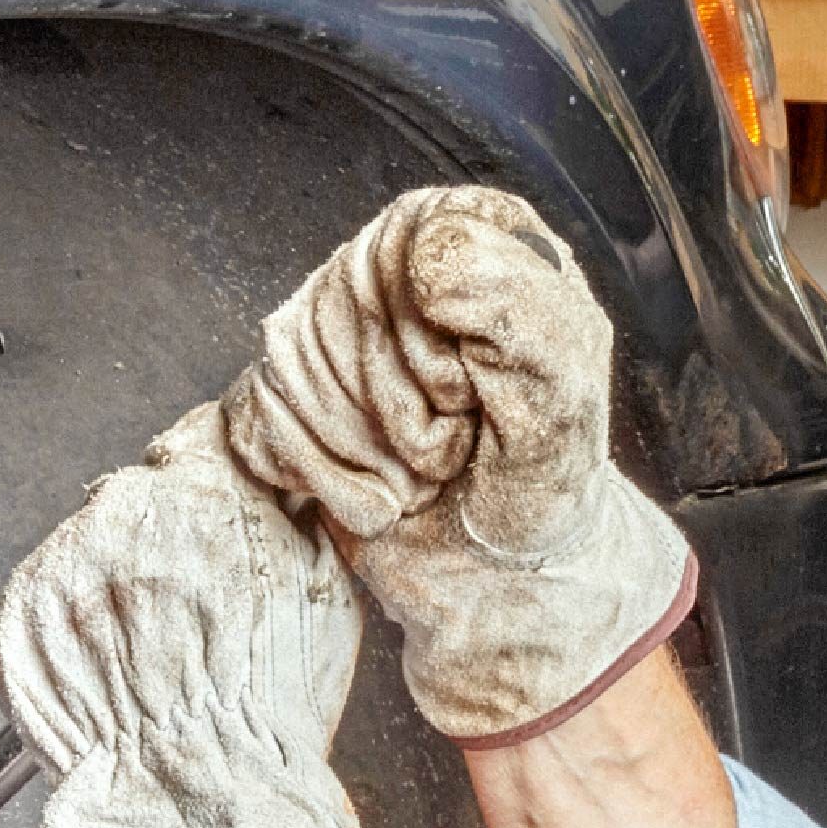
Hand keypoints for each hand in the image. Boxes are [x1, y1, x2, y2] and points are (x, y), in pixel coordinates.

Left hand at [0, 403, 370, 827]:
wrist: (199, 794)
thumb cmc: (268, 707)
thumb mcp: (320, 588)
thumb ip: (290, 514)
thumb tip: (280, 482)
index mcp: (204, 490)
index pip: (195, 445)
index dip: (207, 488)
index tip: (213, 522)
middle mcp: (122, 511)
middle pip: (134, 502)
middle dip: (155, 545)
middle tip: (185, 618)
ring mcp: (59, 566)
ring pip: (83, 555)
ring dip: (106, 593)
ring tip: (146, 662)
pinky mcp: (14, 621)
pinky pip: (40, 611)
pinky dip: (65, 640)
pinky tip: (106, 680)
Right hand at [223, 187, 694, 749]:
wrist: (496, 587)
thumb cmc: (541, 489)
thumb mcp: (564, 390)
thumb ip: (515, 301)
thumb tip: (425, 253)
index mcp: (477, 240)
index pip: (413, 242)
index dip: (437, 330)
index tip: (474, 391)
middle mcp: (396, 275)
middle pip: (344, 308)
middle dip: (402, 406)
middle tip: (454, 447)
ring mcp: (333, 335)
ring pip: (298, 369)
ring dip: (367, 453)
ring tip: (421, 477)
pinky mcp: (287, 401)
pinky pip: (262, 419)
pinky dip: (323, 479)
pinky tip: (376, 497)